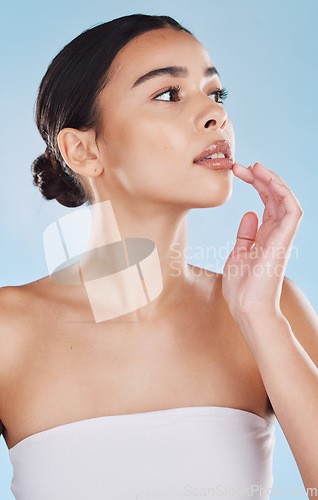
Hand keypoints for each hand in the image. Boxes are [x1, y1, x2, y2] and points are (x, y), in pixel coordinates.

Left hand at [222, 162, 302, 319]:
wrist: (246, 308)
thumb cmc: (242, 287)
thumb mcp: (239, 254)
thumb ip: (246, 234)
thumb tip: (249, 213)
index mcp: (266, 235)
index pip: (266, 202)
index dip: (256, 184)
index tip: (239, 171)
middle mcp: (276, 233)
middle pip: (275, 197)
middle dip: (260, 178)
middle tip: (242, 166)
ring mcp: (282, 236)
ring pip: (286, 199)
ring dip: (272, 180)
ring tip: (255, 166)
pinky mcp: (284, 240)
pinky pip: (292, 210)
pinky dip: (282, 193)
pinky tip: (267, 180)